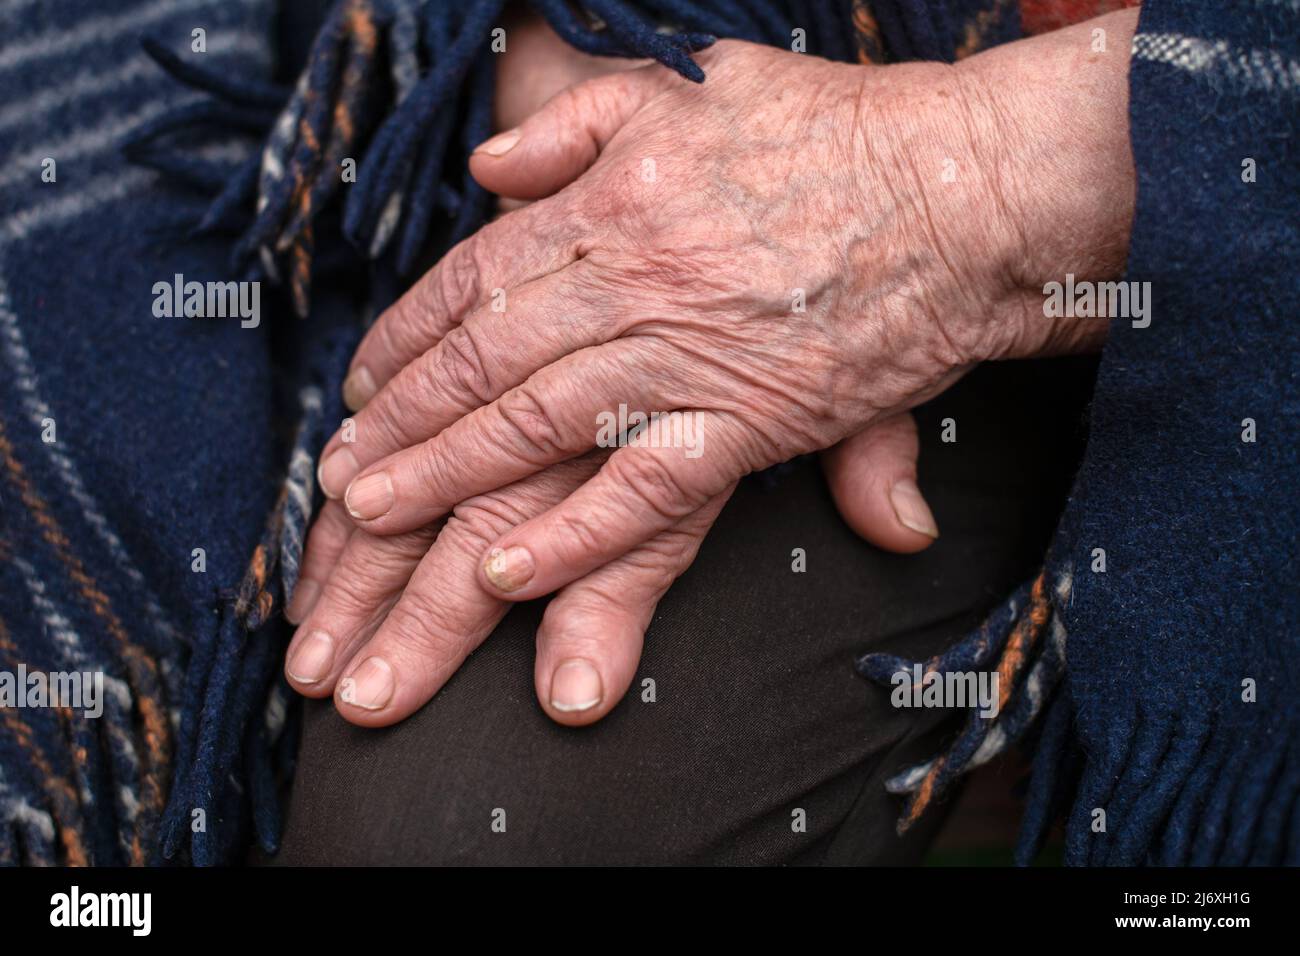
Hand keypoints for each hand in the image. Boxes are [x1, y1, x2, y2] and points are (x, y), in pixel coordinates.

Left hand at [316, 14, 1133, 602]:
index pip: (477, 278)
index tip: (362, 383)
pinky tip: (502, 573)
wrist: (963, 187)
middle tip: (338, 473)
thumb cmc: (842, 133)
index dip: (409, 335)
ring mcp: (685, 355)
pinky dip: (569, 537)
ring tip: (373, 521)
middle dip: (401, 421)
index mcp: (611, 200)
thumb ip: (580, 122)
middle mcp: (630, 280)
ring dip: (444, 478)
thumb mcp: (694, 88)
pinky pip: (640, 490)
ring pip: (534, 427)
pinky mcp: (749, 421)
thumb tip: (489, 167)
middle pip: (484, 362)